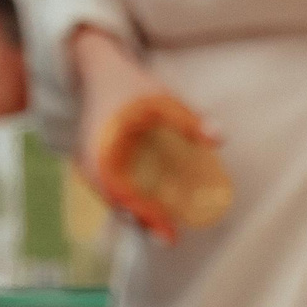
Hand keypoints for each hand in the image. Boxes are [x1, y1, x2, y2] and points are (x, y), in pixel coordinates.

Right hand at [67, 25, 215, 240]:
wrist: (99, 68)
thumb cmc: (133, 85)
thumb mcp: (163, 97)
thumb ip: (191, 119)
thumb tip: (220, 138)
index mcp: (101, 143)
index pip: (119, 188)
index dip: (143, 212)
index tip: (167, 232)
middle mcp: (88, 156)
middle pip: (112, 199)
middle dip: (139, 219)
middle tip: (169, 238)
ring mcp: (86, 161)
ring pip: (109, 196)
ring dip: (134, 212)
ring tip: (162, 231)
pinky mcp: (90, 162)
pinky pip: (108, 187)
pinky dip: (127, 200)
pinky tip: (150, 213)